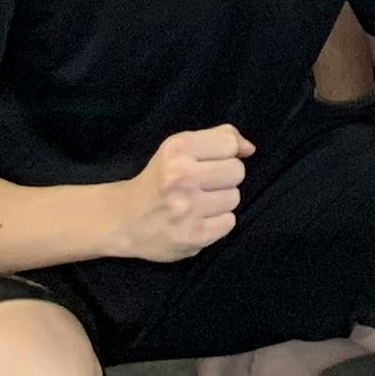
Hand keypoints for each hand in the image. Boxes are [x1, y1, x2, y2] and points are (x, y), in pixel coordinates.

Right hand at [111, 124, 248, 261]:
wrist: (124, 219)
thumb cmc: (158, 179)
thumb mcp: (180, 147)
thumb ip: (218, 138)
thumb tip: (250, 149)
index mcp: (178, 149)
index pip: (230, 145)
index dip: (225, 154)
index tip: (209, 163)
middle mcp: (181, 177)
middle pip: (237, 172)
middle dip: (224, 178)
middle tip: (203, 185)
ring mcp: (187, 209)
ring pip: (234, 198)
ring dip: (221, 201)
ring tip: (198, 203)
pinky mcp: (193, 237)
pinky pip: (229, 223)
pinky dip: (218, 222)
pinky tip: (198, 220)